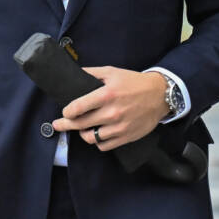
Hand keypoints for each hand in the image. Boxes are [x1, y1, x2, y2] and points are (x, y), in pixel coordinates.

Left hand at [52, 68, 167, 150]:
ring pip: (91, 138)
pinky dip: (97, 142)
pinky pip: (104, 146)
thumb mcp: (112, 72)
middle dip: (66, 125)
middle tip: (58, 124)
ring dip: (83, 134)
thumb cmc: (134, 82)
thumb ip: (92, 73)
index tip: (65, 112)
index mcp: (107, 95)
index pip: (78, 107)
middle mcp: (112, 113)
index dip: (67, 112)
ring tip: (81, 129)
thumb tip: (74, 73)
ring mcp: (119, 127)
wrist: (160, 95)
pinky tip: (96, 135)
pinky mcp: (126, 137)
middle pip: (80, 124)